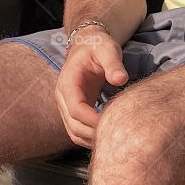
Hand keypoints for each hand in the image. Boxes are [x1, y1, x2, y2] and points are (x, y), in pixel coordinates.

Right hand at [55, 30, 128, 147]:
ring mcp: (67, 106)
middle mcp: (63, 97)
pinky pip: (78, 130)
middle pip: (73, 125)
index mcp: (68, 82)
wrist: (87, 45)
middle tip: (118, 136)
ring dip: (91, 139)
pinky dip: (90, 137)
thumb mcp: (107, 49)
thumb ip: (113, 63)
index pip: (75, 109)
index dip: (92, 120)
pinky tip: (108, 136)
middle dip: (93, 134)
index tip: (112, 123)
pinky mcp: (75, 111)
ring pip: (74, 132)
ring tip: (113, 140)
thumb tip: (121, 79)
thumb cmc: (97, 46)